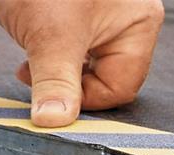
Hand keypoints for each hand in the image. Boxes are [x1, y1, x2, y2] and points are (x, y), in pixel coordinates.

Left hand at [0, 0, 163, 126]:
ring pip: (88, 64)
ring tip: (33, 52)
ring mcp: (108, 16)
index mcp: (139, 25)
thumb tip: (55, 122)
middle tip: (37, 71)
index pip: (121, 87)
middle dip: (70, 79)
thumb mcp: (51, 34)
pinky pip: (77, 46)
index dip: (85, 98)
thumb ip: (56, 81)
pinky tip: (35, 39)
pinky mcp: (85, 12)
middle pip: (108, 77)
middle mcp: (130, 22)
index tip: (50, 93)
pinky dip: (54, 50)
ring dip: (59, 66)